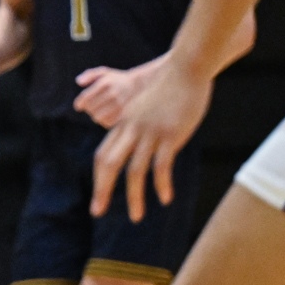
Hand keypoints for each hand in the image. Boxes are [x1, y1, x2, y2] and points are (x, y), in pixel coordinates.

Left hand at [72, 59, 159, 128]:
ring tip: (99, 112)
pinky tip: (107, 116)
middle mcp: (113, 93)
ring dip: (96, 116)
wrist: (140, 85)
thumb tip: (78, 82)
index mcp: (105, 82)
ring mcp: (120, 104)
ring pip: (98, 117)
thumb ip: (89, 75)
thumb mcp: (104, 72)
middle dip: (89, 109)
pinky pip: (108, 123)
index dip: (79, 103)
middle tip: (91, 107)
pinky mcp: (125, 114)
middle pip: (91, 109)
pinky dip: (105, 121)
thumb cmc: (118, 79)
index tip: (78, 107)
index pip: (86, 97)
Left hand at [90, 53, 210, 224]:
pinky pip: (162, 165)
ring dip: (134, 197)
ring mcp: (150, 132)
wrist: (186, 67)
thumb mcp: (147, 105)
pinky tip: (165, 199)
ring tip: (136, 217)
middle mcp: (132, 129)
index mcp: (124, 123)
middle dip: (102, 190)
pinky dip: (161, 184)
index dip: (99, 178)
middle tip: (98, 211)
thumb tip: (139, 140)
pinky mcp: (170, 134)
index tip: (99, 197)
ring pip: (134, 171)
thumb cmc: (170, 85)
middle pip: (108, 163)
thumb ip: (140, 123)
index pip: (103, 155)